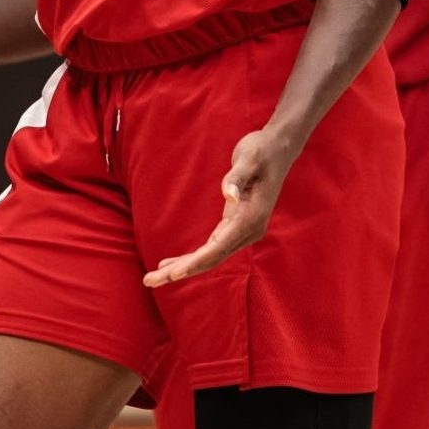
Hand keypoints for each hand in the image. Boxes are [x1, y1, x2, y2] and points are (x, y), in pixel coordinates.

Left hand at [143, 127, 295, 287]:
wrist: (277, 148)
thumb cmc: (262, 150)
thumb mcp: (249, 158)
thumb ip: (237, 177)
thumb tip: (229, 195)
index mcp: (252, 218)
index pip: (219, 247)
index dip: (196, 261)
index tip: (174, 273)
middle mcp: (249, 230)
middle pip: (212, 259)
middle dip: (181, 271)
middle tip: (150, 280)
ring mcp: (243, 230)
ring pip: (211, 257)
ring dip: (183, 268)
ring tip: (154, 277)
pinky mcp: (236, 225)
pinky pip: (212, 248)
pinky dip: (192, 257)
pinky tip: (172, 264)